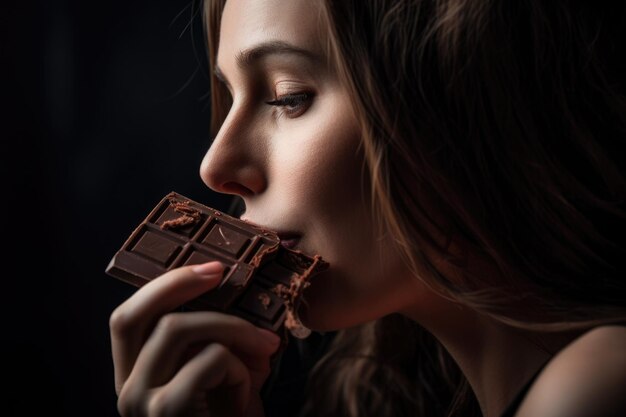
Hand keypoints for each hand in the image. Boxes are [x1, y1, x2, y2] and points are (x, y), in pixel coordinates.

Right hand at [109, 261, 280, 416]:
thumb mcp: (220, 373)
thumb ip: (212, 337)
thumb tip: (231, 285)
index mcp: (134, 376)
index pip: (126, 319)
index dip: (163, 286)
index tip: (208, 267)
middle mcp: (125, 390)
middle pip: (130, 315)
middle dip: (177, 282)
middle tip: (222, 270)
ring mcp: (141, 403)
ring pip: (177, 329)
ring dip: (233, 327)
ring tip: (267, 344)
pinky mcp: (167, 412)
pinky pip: (209, 360)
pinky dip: (240, 366)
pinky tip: (252, 388)